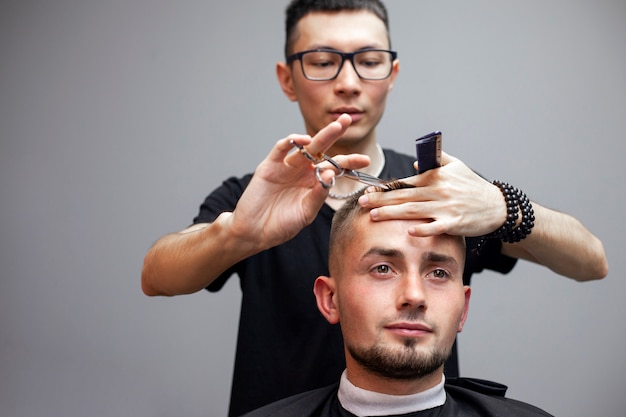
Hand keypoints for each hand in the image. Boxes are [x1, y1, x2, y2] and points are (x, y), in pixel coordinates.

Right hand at [228, 114, 369, 248]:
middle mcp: (302, 171)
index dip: (350, 162)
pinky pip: (281, 149)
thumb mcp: (306, 213)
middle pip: (322, 149)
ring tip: (335, 128)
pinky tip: (303, 140)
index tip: (366, 160)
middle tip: (347, 120)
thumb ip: (318, 195)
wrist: (254, 232)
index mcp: (314, 183)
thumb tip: (330, 174)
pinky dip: (291, 142)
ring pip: (304, 146)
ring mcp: (286, 167)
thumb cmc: (281, 225)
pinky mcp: (270, 166)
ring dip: (320, 136)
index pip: (335, 167)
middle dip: (335, 134)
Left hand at [358, 152, 505, 236]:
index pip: (405, 182)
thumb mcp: (457, 167)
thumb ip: (436, 161)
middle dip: (380, 199)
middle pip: (403, 196)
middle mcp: (438, 190)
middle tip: (362, 202)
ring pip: (413, 210)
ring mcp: (445, 207)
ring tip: (373, 215)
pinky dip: (422, 229)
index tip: (369, 190)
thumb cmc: (474, 187)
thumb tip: (416, 163)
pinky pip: (434, 227)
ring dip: (391, 213)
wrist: (497, 206)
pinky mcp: (454, 222)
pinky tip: (408, 232)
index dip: (385, 187)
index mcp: (436, 177)